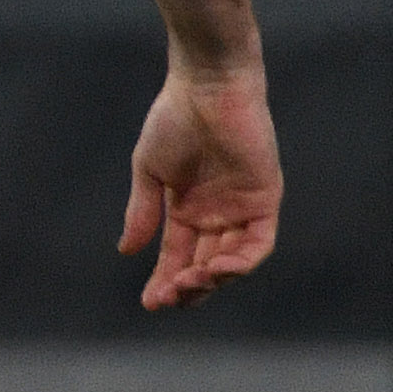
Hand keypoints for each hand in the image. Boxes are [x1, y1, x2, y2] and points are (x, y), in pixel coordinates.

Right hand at [120, 61, 279, 309]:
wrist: (206, 87)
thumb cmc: (173, 120)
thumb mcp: (149, 172)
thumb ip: (142, 211)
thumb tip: (127, 251)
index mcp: (187, 209)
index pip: (177, 256)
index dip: (164, 281)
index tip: (149, 303)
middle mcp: (217, 214)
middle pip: (205, 266)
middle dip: (188, 287)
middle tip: (169, 297)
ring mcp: (242, 208)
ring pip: (232, 261)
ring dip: (213, 279)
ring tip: (191, 282)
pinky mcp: (265, 199)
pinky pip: (259, 242)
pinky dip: (242, 261)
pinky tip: (218, 269)